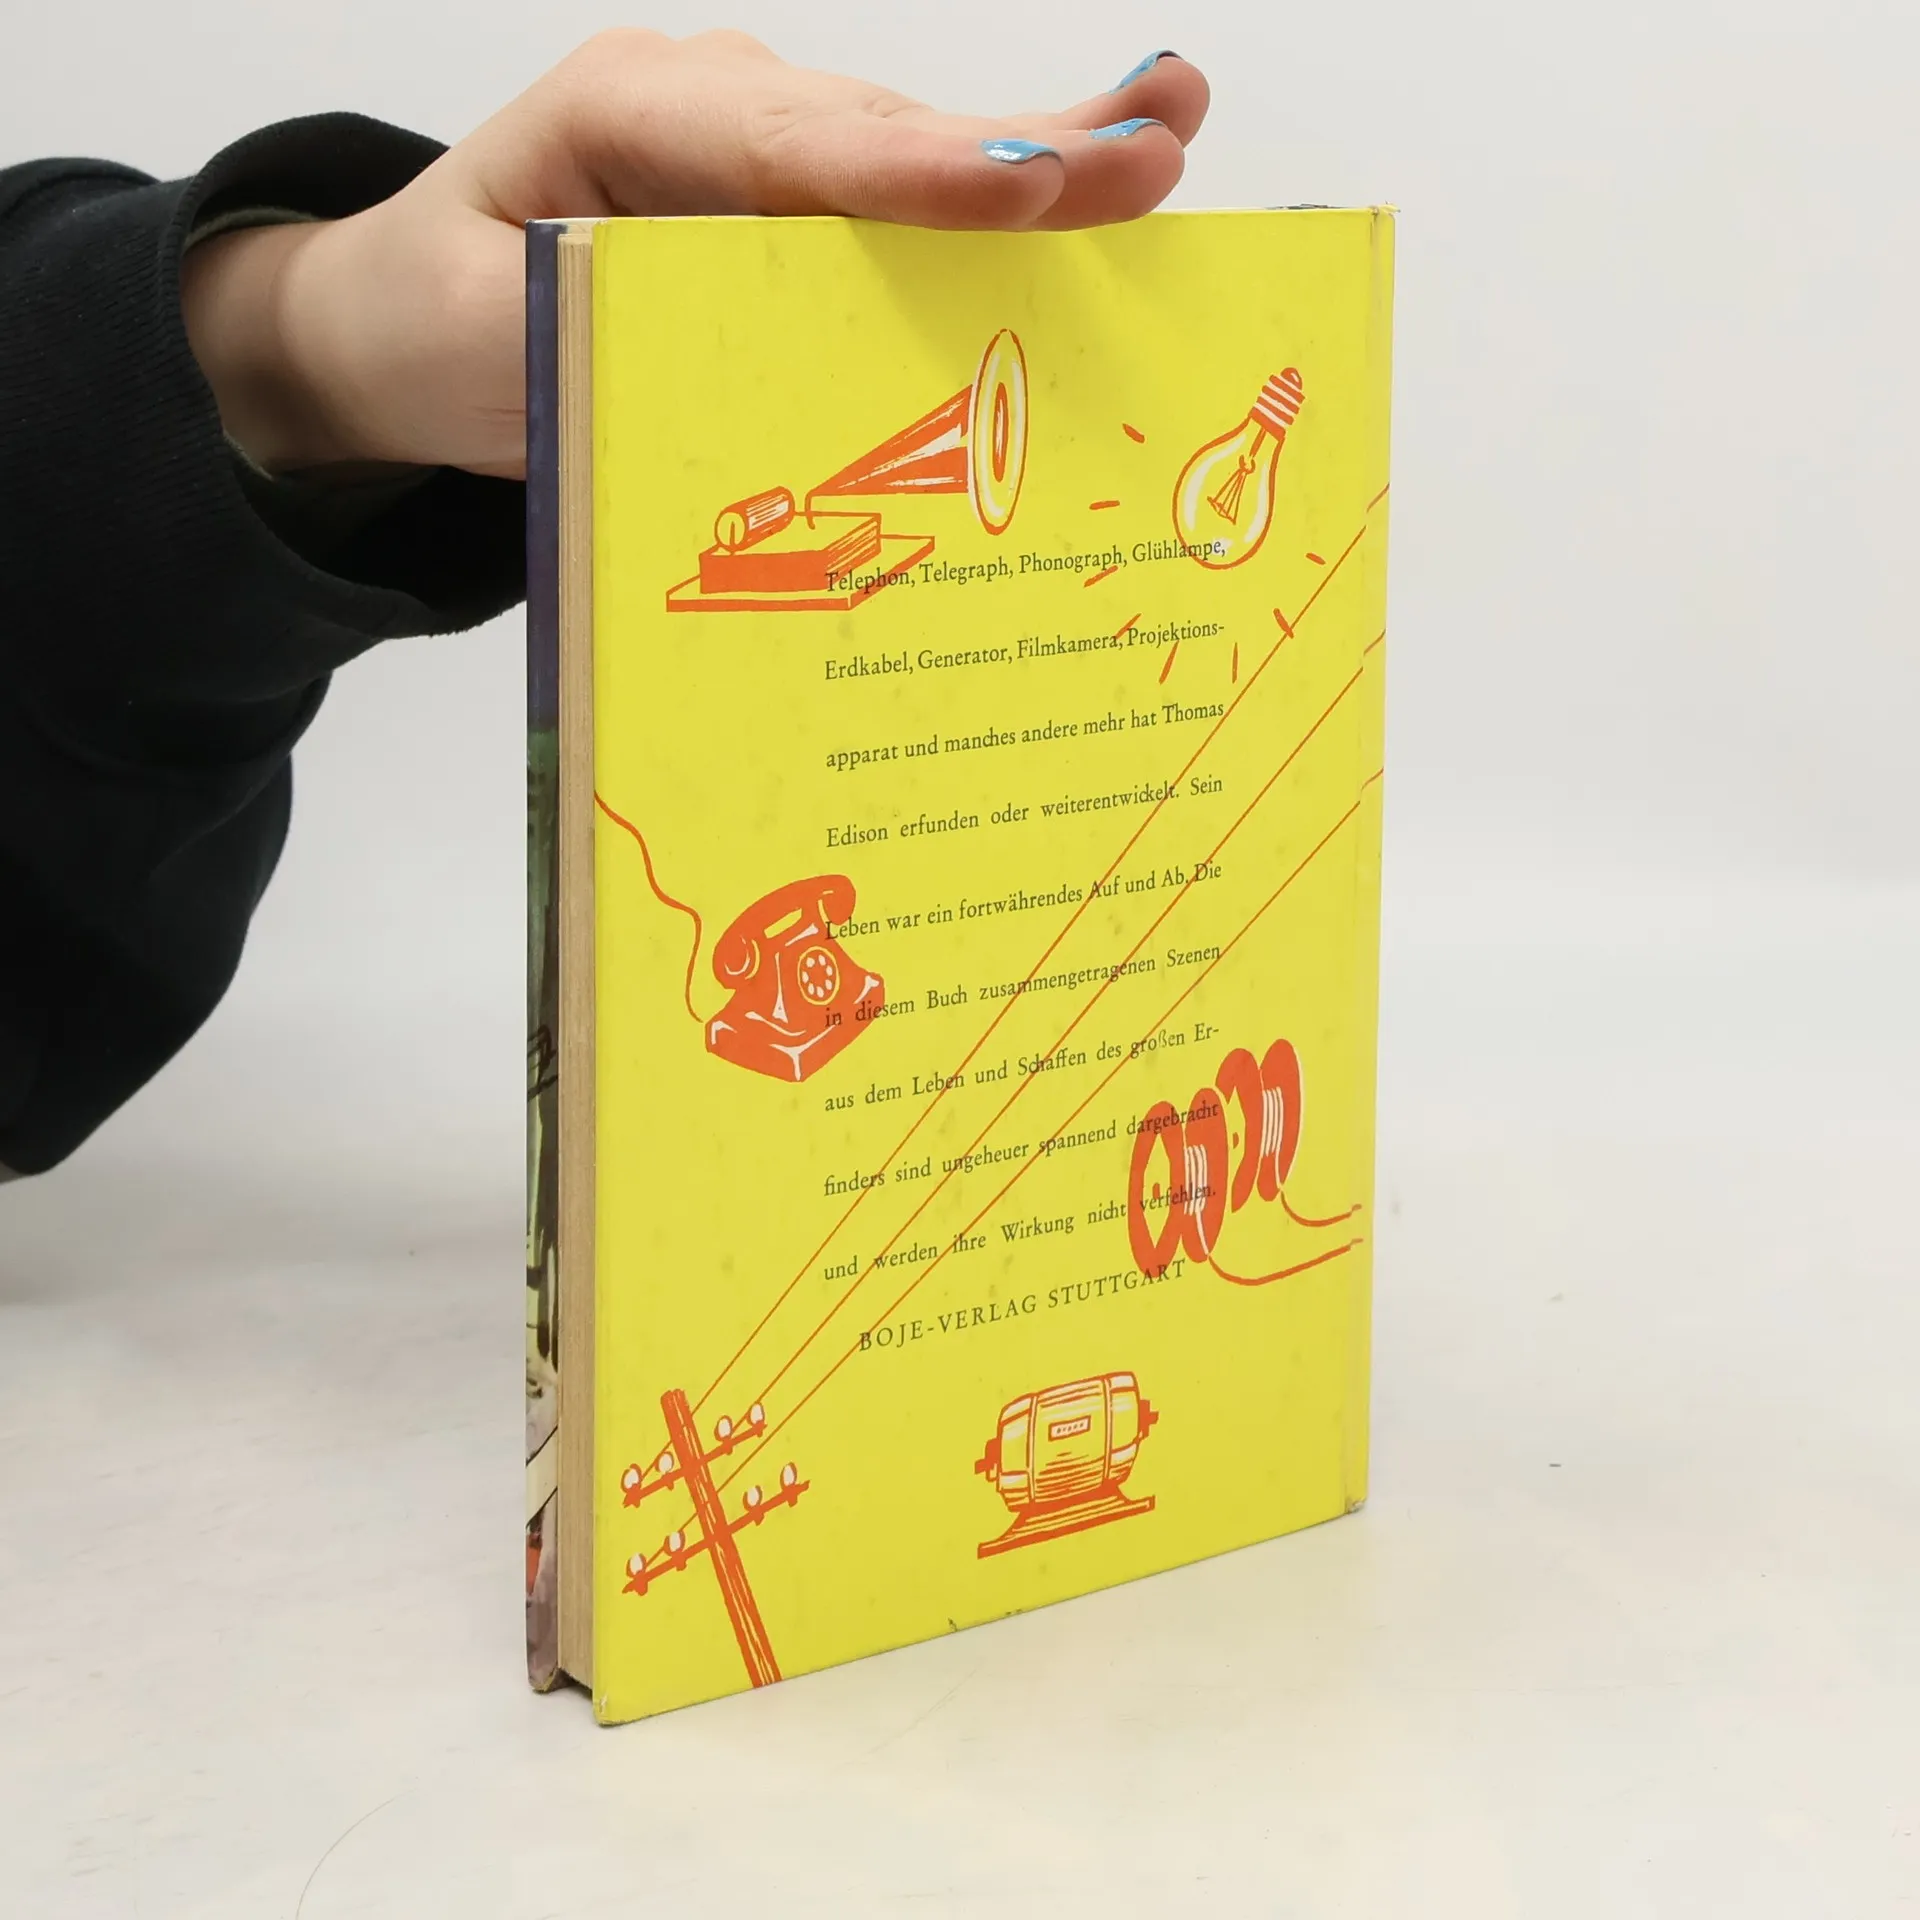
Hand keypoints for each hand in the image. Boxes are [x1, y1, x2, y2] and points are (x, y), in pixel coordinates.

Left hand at [180, 36, 1207, 477]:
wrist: (400, 322)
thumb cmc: (436, 326)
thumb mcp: (483, 345)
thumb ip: (597, 338)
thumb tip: (738, 359)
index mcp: (625, 115)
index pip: (784, 146)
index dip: (912, 171)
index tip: (1021, 184)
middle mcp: (712, 110)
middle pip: (881, 135)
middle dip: (1021, 150)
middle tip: (1157, 142)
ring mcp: (762, 150)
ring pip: (911, 160)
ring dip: (1043, 161)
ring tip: (1166, 138)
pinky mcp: (792, 206)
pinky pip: (906, 207)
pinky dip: (1004, 209)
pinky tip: (1107, 177)